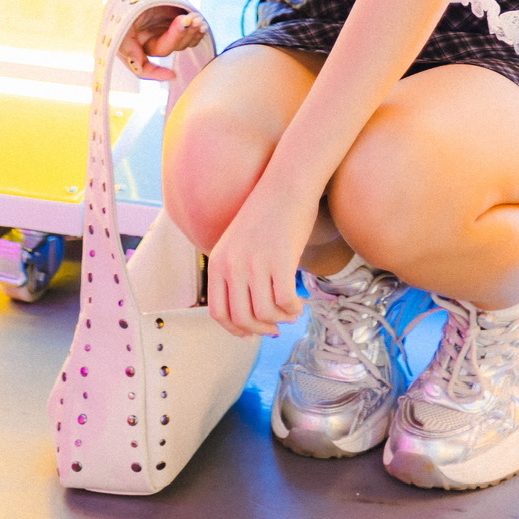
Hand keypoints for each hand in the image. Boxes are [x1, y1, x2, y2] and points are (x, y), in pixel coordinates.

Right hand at [119, 5, 207, 80]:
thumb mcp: (121, 15)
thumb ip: (126, 42)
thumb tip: (137, 65)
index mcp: (127, 41)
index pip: (141, 67)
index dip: (155, 74)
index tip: (172, 74)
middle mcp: (145, 39)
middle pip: (165, 50)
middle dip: (178, 37)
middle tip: (186, 20)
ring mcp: (162, 29)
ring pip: (181, 43)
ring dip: (190, 32)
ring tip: (196, 18)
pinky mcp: (177, 19)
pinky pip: (190, 34)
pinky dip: (196, 30)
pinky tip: (200, 21)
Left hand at [206, 180, 319, 338]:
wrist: (287, 183)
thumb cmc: (268, 214)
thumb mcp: (238, 243)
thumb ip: (236, 272)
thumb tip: (249, 315)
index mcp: (218, 262)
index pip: (218, 313)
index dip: (235, 330)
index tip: (252, 334)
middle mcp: (232, 265)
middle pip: (241, 319)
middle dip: (261, 329)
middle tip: (277, 327)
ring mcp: (255, 263)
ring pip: (265, 314)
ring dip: (281, 319)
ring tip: (292, 312)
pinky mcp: (280, 261)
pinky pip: (286, 302)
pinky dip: (294, 309)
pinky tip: (300, 303)